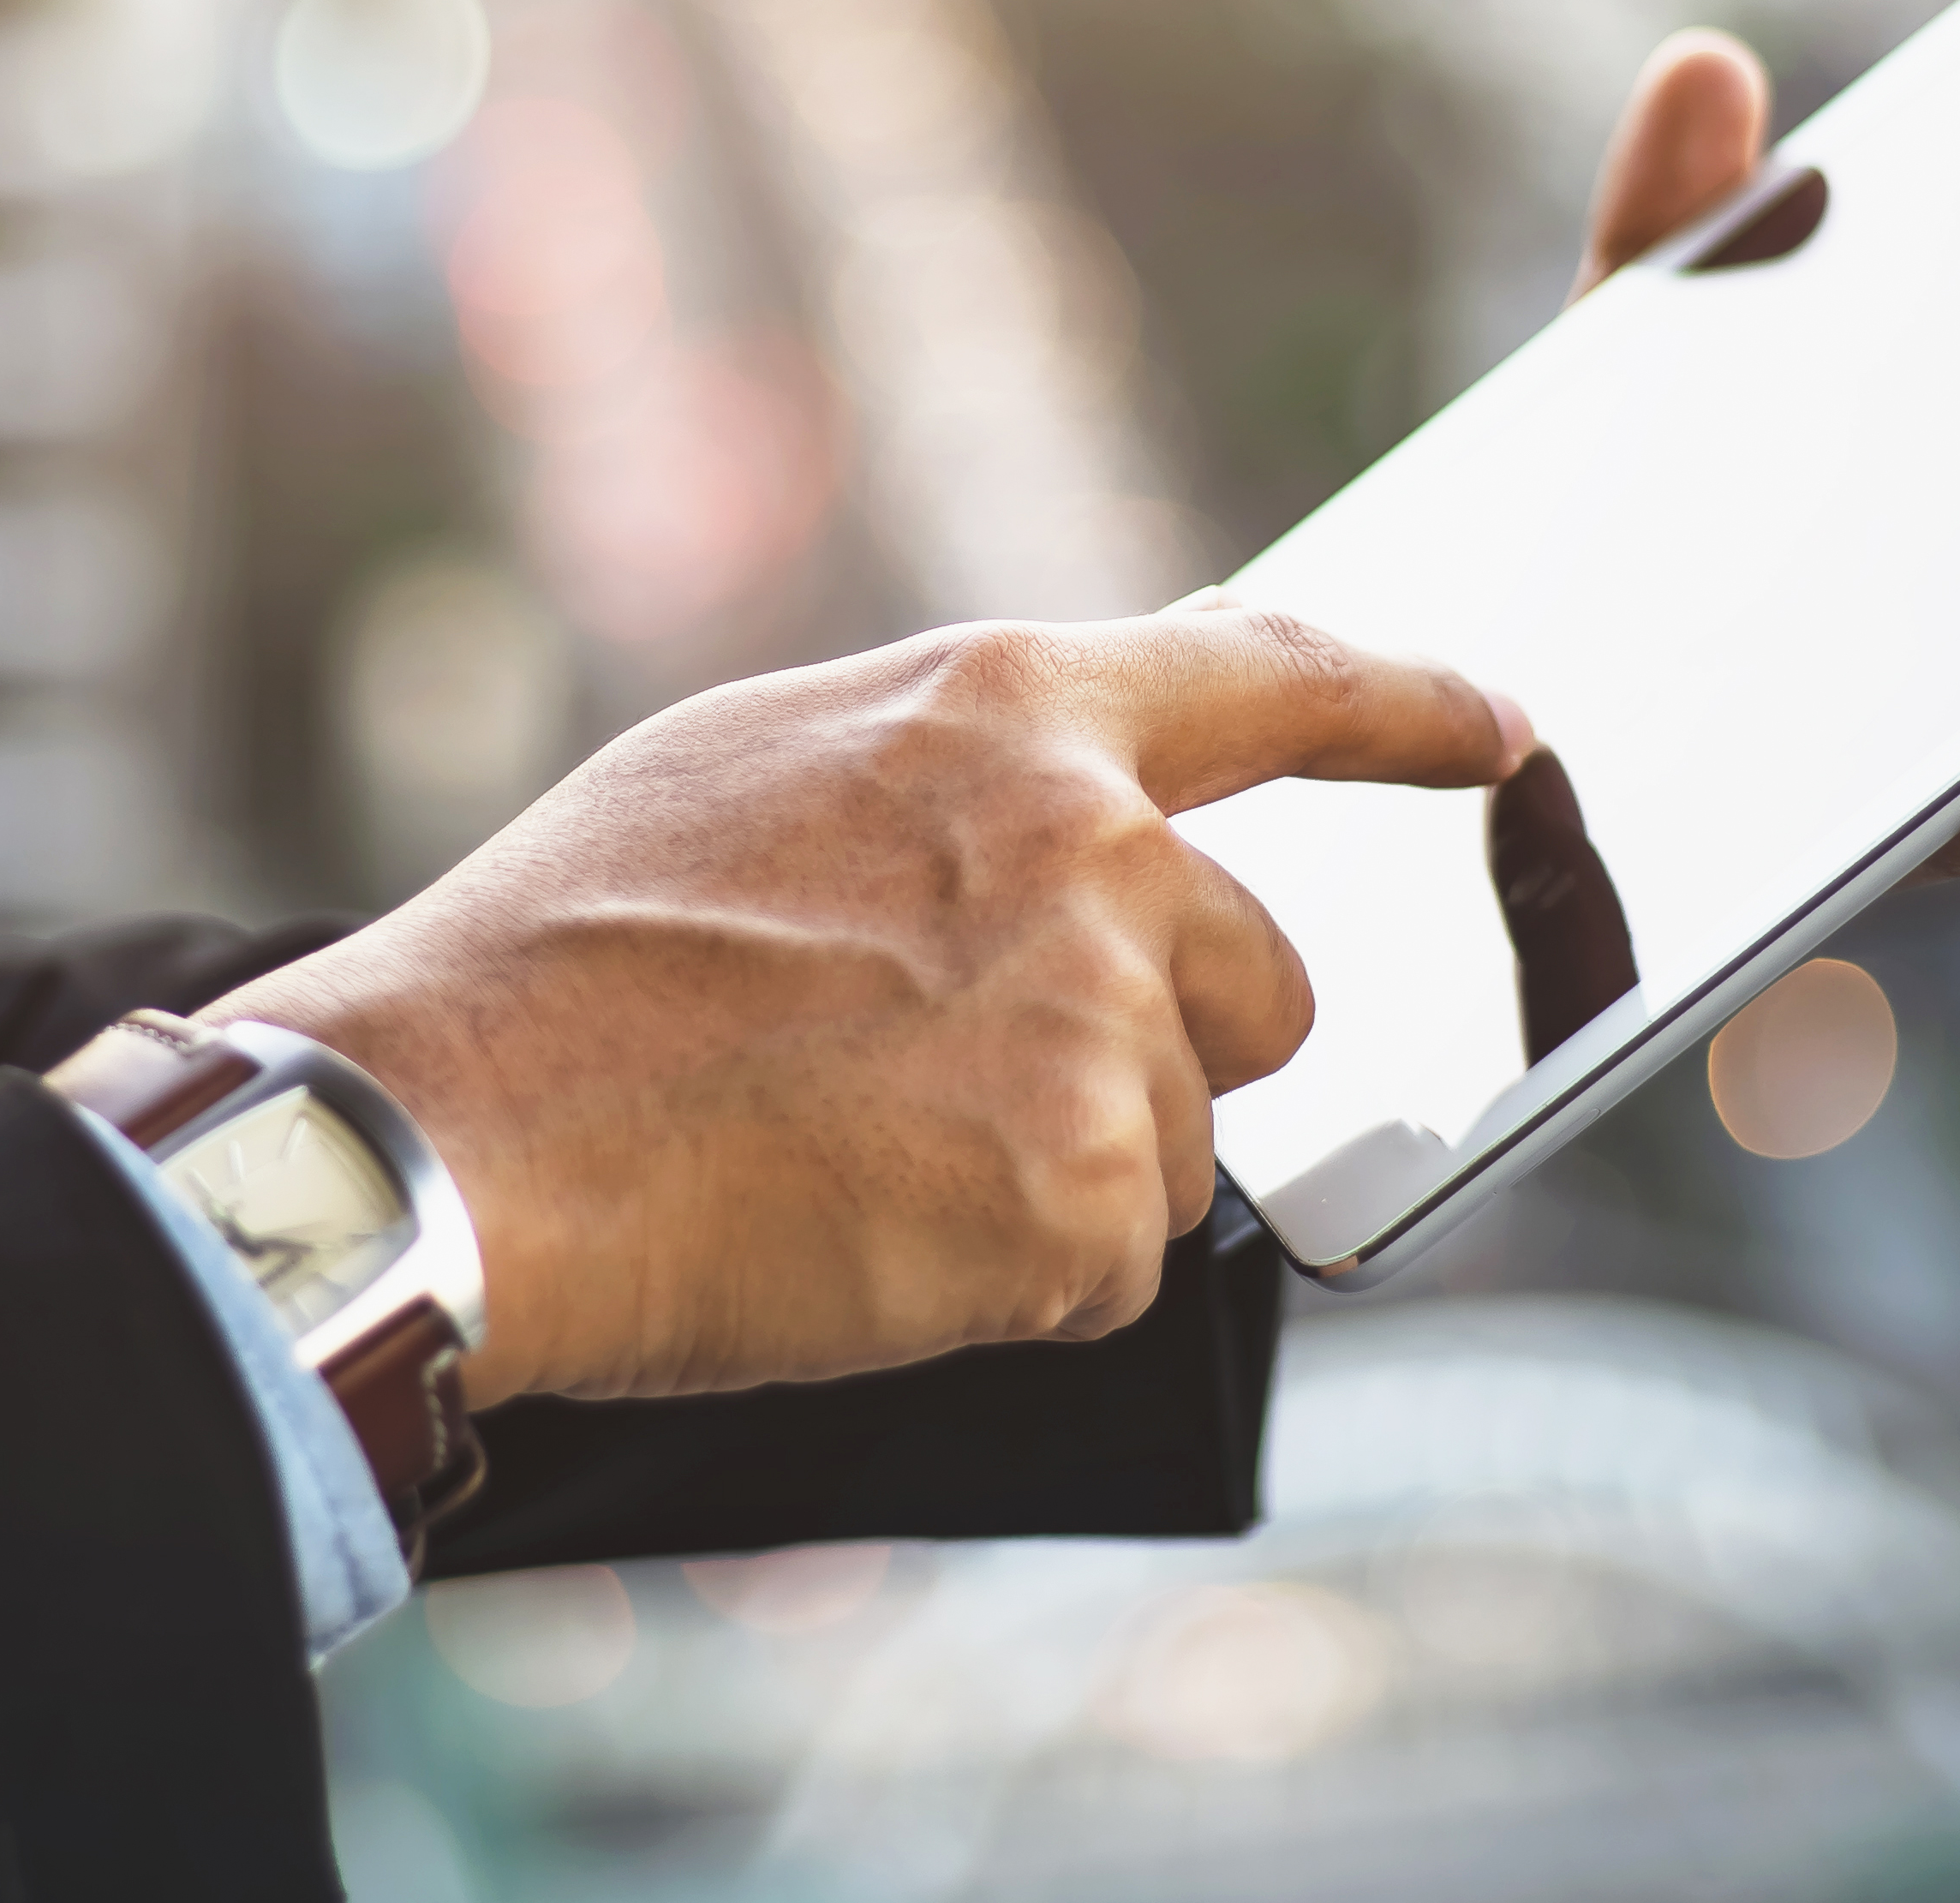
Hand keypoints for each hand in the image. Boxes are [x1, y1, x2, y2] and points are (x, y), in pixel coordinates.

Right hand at [176, 610, 1531, 1406]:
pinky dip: (1012, 1282)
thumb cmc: (569, 949)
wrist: (461, 1127)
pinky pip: (1114, 1267)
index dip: (1407, 706)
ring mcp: (1104, 1026)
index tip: (1498, 728)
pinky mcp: (1087, 1200)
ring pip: (1188, 1137)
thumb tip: (1068, 789)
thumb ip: (955, 768)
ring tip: (863, 1156)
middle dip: (1162, 1050)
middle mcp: (1097, 848)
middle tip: (963, 1086)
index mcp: (1013, 712)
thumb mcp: (762, 763)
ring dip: (1070, 1171)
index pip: (1277, 677)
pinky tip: (868, 1237)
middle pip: (1266, 981)